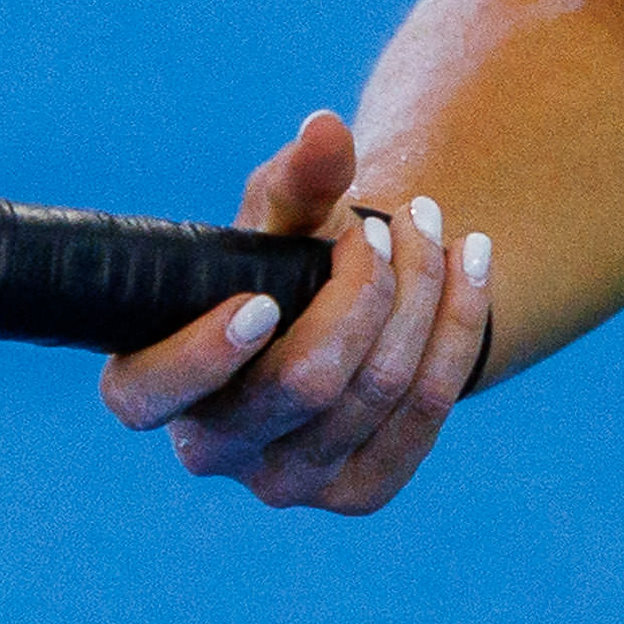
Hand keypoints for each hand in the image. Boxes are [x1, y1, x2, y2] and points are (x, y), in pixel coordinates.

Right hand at [90, 108, 493, 515]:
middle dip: (361, 288)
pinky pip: (429, 407)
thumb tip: (326, 130)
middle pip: (304, 382)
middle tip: (383, 223)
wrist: (345, 315)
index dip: (203, 357)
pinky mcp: (362, 493)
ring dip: (420, 291)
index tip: (261, 301)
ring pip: (379, 388)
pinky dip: (459, 322)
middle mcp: (214, 453)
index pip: (151, 393)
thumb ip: (296, 179)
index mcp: (153, 390)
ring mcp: (291, 483)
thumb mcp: (278, 216)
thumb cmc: (280, 262)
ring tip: (430, 224)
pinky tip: (472, 260)